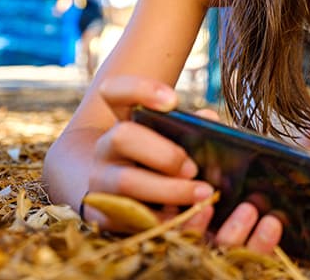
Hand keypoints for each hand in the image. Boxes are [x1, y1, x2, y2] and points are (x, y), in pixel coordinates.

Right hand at [85, 75, 281, 252]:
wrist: (118, 197)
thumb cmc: (159, 161)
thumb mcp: (173, 139)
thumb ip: (191, 126)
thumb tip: (209, 120)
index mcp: (122, 120)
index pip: (116, 91)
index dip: (141, 90)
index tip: (173, 100)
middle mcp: (105, 147)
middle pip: (122, 136)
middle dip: (163, 152)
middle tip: (193, 168)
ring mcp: (99, 180)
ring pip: (126, 182)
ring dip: (169, 190)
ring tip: (203, 193)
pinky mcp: (102, 214)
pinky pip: (130, 218)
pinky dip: (162, 219)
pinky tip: (184, 216)